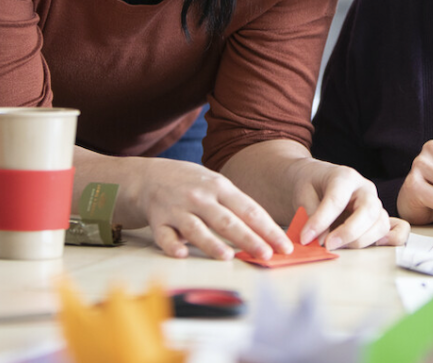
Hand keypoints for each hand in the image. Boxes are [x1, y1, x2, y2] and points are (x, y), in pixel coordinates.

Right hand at [76, 150, 291, 260]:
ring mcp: (178, 209)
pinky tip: (181, 254)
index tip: (283, 245)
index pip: (249, 209)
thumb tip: (265, 229)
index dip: (268, 228)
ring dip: (212, 243)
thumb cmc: (191, 184)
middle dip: (249, 238)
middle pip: (227, 221)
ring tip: (228, 256)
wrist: (149, 176)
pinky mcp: (158, 221)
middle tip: (267, 255)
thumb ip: (236, 204)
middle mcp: (200, 198)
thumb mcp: (216, 184)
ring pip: (197, 228)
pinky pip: (165, 236)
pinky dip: (172, 245)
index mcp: (220, 187)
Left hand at [290, 158, 393, 249]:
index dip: (321, 221)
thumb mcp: (303, 194)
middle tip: (328, 245)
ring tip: (337, 246)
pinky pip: (385, 232)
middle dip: (348, 233)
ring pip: (380, 224)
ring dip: (359, 241)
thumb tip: (322, 240)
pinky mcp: (377, 218)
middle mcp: (365, 189)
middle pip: (368, 211)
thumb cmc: (310, 185)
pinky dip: (374, 242)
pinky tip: (355, 247)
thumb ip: (312, 215)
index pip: (337, 200)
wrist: (317, 181)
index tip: (306, 238)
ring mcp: (374, 203)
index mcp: (345, 177)